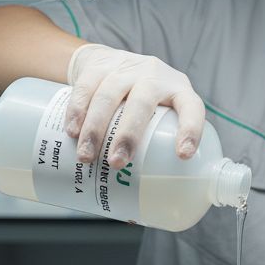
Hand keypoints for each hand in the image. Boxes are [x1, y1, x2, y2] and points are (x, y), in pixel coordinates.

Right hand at [65, 43, 206, 168]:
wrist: (109, 60)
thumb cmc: (141, 100)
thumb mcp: (157, 114)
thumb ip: (153, 147)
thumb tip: (135, 204)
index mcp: (178, 91)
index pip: (192, 108)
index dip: (190, 130)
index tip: (182, 155)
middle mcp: (155, 76)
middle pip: (143, 103)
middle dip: (128, 135)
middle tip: (116, 163)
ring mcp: (126, 68)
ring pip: (109, 94)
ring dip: (96, 128)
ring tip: (87, 156)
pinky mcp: (99, 64)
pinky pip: (86, 86)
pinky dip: (77, 110)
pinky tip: (72, 130)